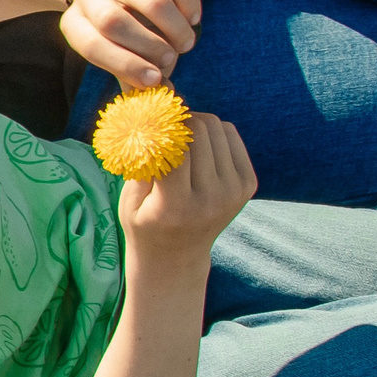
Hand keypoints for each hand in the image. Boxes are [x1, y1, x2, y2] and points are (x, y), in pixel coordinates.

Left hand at [60, 0, 200, 89]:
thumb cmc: (121, 28)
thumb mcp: (116, 50)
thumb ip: (130, 73)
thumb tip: (153, 99)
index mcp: (74, 22)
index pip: (91, 46)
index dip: (124, 65)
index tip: (154, 80)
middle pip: (115, 22)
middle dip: (149, 47)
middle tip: (171, 59)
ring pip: (150, 1)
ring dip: (174, 28)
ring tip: (185, 42)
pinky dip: (189, 1)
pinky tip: (193, 17)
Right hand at [118, 111, 254, 255]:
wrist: (176, 256)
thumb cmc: (144, 223)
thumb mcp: (129, 201)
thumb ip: (141, 165)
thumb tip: (150, 123)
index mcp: (176, 206)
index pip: (176, 148)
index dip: (160, 127)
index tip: (147, 120)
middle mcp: (211, 199)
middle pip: (199, 132)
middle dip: (179, 120)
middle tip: (163, 124)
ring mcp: (234, 191)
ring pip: (217, 129)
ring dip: (196, 123)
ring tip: (179, 134)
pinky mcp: (247, 184)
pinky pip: (231, 136)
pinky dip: (213, 132)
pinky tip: (197, 144)